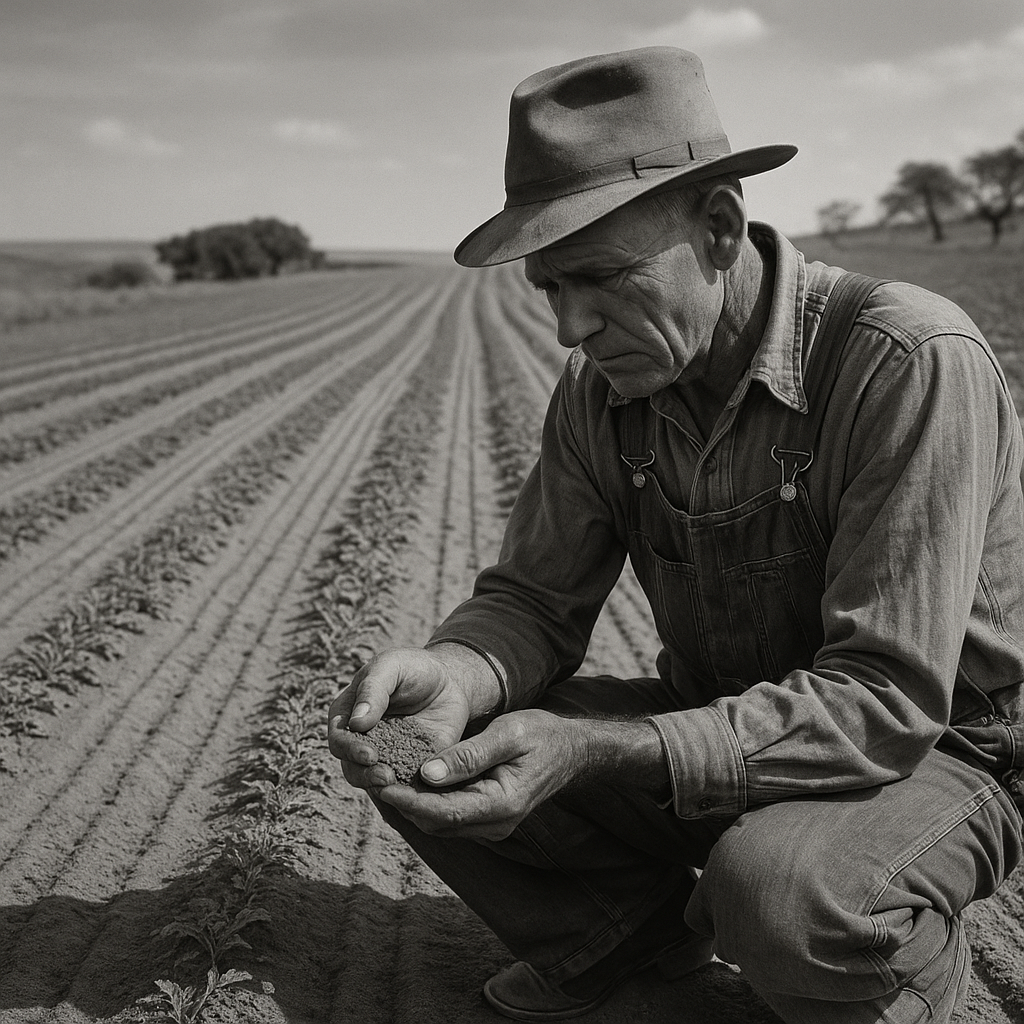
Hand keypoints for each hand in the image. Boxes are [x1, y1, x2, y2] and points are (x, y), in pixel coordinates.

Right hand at [326, 644, 501, 795]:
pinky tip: (414, 792)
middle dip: (365, 774)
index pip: (338, 738)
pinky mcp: (407, 768)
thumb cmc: (413, 668)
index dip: (349, 749)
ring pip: (371, 781)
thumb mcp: (391, 667)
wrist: (449, 682)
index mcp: (347, 714)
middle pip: (351, 766)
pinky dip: (404, 792)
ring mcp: (382, 757)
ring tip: (396, 782)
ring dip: (380, 786)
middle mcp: (359, 740)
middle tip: (385, 775)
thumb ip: (373, 689)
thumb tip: (356, 722)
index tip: (369, 754)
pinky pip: (401, 786)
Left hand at [377, 709, 585, 841]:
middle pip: (437, 822)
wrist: (571, 749)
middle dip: (404, 802)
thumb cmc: (542, 734)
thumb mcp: (508, 734)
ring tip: (384, 777)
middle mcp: (496, 823)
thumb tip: (426, 773)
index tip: (382, 782)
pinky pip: (450, 815)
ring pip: (440, 822)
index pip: (444, 812)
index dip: (409, 799)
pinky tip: (409, 778)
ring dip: (413, 803)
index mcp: (502, 804)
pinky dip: (428, 800)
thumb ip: (469, 755)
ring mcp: (492, 825)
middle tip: (374, 777)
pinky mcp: (488, 818)